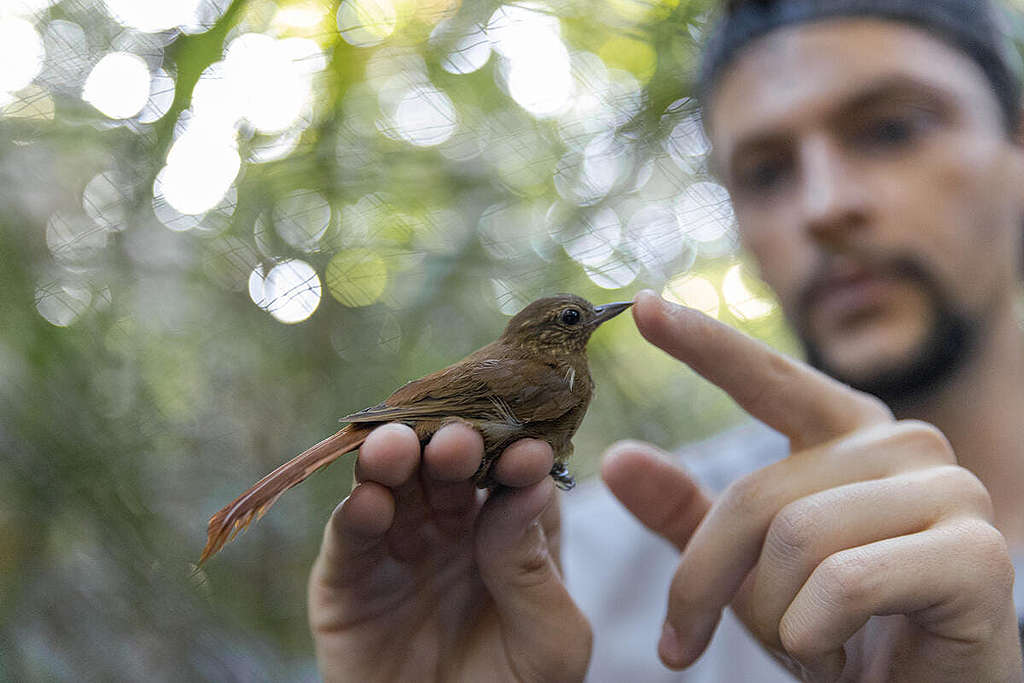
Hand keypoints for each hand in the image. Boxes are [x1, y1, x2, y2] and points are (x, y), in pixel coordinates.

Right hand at [307, 422, 591, 681]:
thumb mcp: (548, 640)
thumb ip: (533, 568)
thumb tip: (528, 488)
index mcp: (511, 529)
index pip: (513, 474)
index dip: (517, 455)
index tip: (527, 453)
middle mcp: (453, 525)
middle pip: (449, 467)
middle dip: (452, 446)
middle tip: (456, 442)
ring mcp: (398, 544)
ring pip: (394, 484)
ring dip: (394, 459)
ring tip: (399, 448)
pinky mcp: (347, 576)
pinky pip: (348, 535)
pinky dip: (355, 512)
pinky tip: (370, 501)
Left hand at [603, 291, 1020, 680]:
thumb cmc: (838, 628)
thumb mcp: (747, 569)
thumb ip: (688, 514)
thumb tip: (617, 460)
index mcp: (849, 433)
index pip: (766, 378)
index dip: (704, 343)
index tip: (640, 308)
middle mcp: (904, 443)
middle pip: (757, 495)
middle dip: (709, 584)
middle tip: (688, 642)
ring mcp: (948, 491)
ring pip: (797, 540)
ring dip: (774, 619)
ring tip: (808, 644)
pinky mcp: (977, 554)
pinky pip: (846, 582)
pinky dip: (817, 636)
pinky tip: (841, 656)